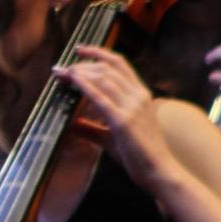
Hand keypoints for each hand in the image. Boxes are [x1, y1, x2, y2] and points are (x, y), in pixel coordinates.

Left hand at [54, 45, 175, 192]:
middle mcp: (138, 95)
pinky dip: (84, 85)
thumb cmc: (139, 156)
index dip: (99, 53)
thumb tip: (72, 124)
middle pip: (107, 68)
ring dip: (80, 72)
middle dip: (82, 64)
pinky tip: (72, 80)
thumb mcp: (112, 137)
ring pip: (103, 78)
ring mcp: (132, 107)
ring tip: (62, 74)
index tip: (79, 50)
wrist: (159, 171)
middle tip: (61, 69)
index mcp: (141, 94)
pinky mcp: (123, 120)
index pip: (119, 64)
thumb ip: (92, 128)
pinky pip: (101, 97)